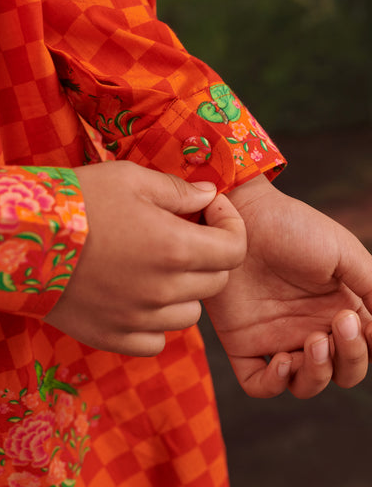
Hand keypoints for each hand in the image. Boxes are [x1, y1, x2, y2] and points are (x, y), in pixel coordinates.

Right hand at [44, 161, 245, 355]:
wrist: (20, 236)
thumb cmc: (77, 200)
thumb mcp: (130, 178)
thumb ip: (178, 189)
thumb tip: (210, 195)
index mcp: (174, 247)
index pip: (234, 250)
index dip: (231, 226)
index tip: (211, 211)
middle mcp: (162, 290)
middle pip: (215, 283)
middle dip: (209, 255)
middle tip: (184, 235)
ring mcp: (137, 319)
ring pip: (189, 314)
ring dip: (184, 291)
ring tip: (157, 267)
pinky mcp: (111, 336)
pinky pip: (156, 341)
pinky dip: (155, 322)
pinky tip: (138, 298)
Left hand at [204, 175, 371, 397]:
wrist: (241, 216)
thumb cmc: (292, 227)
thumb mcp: (343, 252)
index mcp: (337, 308)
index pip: (366, 348)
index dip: (369, 347)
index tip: (364, 324)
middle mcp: (310, 327)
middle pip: (342, 371)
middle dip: (350, 359)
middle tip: (338, 323)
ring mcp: (276, 336)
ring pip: (306, 384)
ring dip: (318, 375)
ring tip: (313, 342)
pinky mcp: (243, 342)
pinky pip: (259, 384)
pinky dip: (274, 384)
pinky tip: (281, 360)